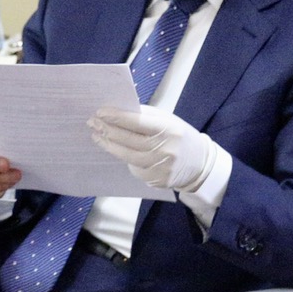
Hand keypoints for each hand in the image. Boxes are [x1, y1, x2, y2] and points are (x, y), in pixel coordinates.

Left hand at [89, 106, 218, 193]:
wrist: (199, 164)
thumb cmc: (180, 137)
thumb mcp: (169, 121)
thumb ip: (146, 116)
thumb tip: (118, 112)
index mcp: (170, 129)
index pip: (138, 122)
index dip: (118, 117)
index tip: (101, 112)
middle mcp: (165, 150)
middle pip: (129, 140)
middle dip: (108, 130)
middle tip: (93, 122)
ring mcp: (160, 167)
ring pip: (127, 156)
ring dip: (109, 145)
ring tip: (97, 136)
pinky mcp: (156, 180)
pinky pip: (134, 168)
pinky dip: (124, 158)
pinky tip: (117, 150)